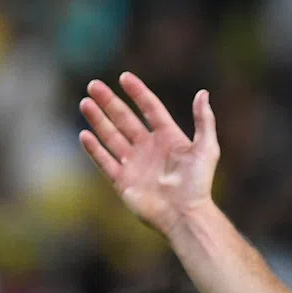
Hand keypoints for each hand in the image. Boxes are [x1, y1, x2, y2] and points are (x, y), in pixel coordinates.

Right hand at [78, 73, 219, 235]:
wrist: (185, 215)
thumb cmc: (198, 184)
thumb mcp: (206, 149)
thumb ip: (204, 121)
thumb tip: (203, 93)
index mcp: (169, 138)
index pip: (150, 109)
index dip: (138, 93)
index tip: (124, 77)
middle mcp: (149, 148)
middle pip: (125, 119)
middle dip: (109, 102)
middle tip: (93, 85)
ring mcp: (135, 164)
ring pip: (111, 137)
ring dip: (98, 120)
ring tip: (86, 102)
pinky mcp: (123, 182)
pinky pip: (105, 162)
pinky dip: (94, 149)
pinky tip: (85, 134)